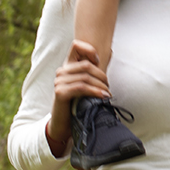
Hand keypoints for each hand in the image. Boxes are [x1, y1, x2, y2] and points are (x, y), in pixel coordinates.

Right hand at [46, 41, 109, 157]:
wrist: (65, 124)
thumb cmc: (79, 103)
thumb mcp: (87, 84)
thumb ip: (95, 70)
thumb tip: (110, 52)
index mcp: (68, 66)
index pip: (76, 45)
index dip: (89, 50)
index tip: (99, 61)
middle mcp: (62, 71)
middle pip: (86, 65)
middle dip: (102, 75)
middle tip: (108, 86)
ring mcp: (59, 81)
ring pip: (86, 77)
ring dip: (101, 86)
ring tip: (107, 94)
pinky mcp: (60, 92)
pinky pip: (82, 88)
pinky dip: (95, 92)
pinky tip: (103, 97)